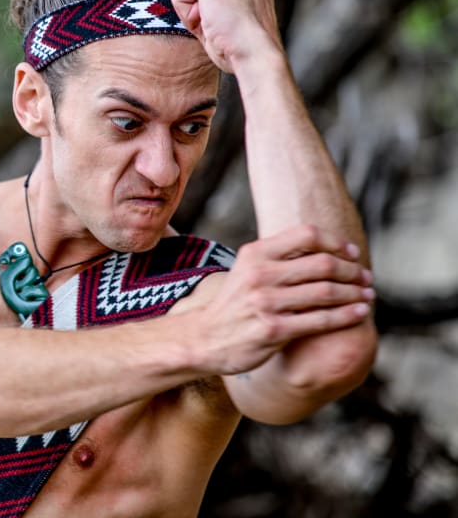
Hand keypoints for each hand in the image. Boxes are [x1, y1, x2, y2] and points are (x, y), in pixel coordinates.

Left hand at [171, 0, 284, 73]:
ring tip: (219, 25)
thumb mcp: (237, 19)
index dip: (215, 15)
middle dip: (205, 11)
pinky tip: (210, 21)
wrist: (255, 52)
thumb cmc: (246, 46)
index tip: (232, 26)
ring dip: (197, 14)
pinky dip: (188, 17)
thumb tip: (196, 7)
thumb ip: (222, 5)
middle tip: (224, 27)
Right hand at [186, 225, 373, 375]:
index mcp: (255, 254)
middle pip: (321, 264)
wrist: (205, 338)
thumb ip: (279, 258)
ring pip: (325, 292)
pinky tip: (360, 312)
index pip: (307, 235)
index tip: (352, 253)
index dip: (336, 242)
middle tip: (365, 277)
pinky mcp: (274, 330)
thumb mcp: (248, 270)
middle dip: (351, 270)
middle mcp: (259, 274)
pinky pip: (321, 320)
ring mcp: (266, 303)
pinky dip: (347, 315)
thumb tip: (324, 249)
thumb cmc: (235, 304)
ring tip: (367, 294)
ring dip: (354, 292)